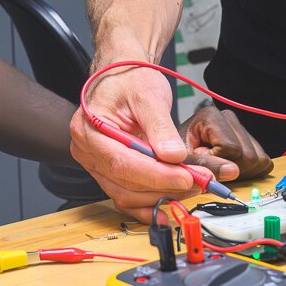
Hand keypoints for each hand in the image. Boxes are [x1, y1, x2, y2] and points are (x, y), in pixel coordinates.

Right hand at [69, 64, 201, 220]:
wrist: (122, 76)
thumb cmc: (129, 79)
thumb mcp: (148, 95)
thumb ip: (160, 127)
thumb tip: (174, 156)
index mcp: (89, 128)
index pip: (122, 161)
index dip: (156, 175)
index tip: (186, 176)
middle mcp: (87, 151)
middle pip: (125, 183)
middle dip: (165, 186)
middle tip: (199, 180)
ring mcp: (96, 165)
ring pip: (127, 195)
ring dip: (161, 195)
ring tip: (192, 184)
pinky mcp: (108, 173)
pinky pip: (126, 196)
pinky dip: (148, 205)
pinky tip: (167, 208)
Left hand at [177, 104, 271, 184]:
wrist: (177, 151)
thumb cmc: (178, 155)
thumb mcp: (183, 162)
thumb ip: (203, 166)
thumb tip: (232, 172)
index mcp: (210, 116)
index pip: (232, 149)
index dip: (217, 163)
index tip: (201, 159)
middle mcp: (229, 117)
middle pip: (249, 156)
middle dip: (230, 169)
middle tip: (210, 164)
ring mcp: (241, 127)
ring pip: (258, 160)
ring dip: (239, 171)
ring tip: (218, 164)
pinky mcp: (250, 140)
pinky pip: (263, 162)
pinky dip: (249, 171)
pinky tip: (229, 166)